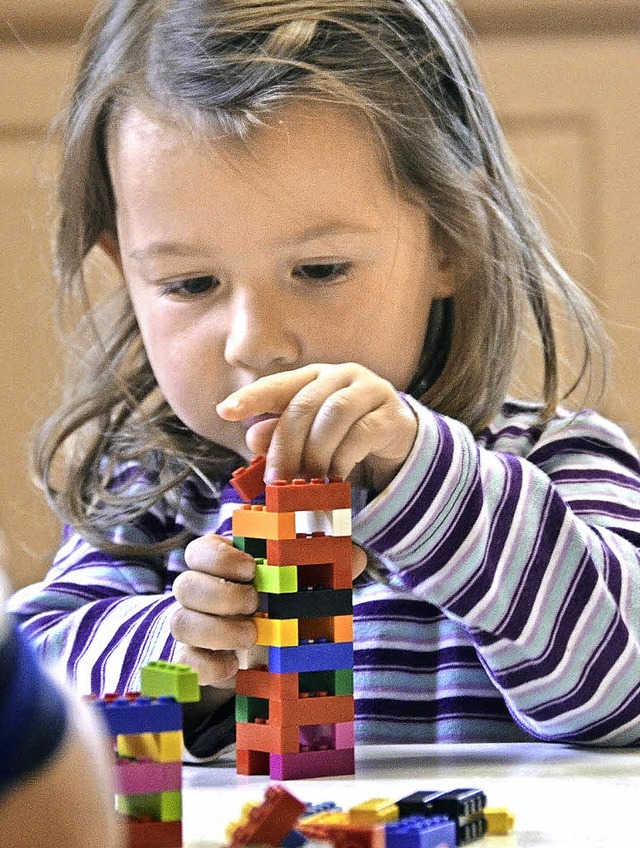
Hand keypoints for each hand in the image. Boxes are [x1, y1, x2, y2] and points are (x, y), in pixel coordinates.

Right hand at [171, 532, 367, 688]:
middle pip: (185, 583)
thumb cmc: (278, 604)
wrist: (257, 651)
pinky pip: (185, 660)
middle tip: (255, 604)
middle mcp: (198, 590)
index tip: (252, 569)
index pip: (200, 549)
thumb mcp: (301, 583)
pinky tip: (233, 666)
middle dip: (221, 595)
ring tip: (252, 636)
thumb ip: (324, 565)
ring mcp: (191, 624)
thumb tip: (356, 556)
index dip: (219, 557)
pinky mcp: (191, 658)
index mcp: (220, 564)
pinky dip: (208, 665)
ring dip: (218, 629)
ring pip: (180, 621)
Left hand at [217, 363, 417, 491]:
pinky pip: (362, 433)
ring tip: (308, 481)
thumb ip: (281, 435)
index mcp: (313, 377)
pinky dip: (342, 459)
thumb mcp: (310, 437)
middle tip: (276, 480)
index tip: (225, 412)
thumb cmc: (345, 435)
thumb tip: (252, 438)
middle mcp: (340, 375)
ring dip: (315, 453)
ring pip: (333, 415)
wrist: (398, 439)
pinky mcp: (391, 414)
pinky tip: (334, 478)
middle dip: (285, 446)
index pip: (277, 384)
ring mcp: (369, 390)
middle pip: (303, 405)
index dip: (251, 397)